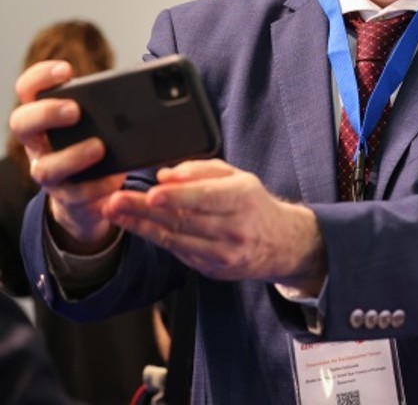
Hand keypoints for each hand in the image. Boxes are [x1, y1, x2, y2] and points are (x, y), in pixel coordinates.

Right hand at [9, 60, 123, 251]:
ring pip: (45, 167)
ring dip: (72, 156)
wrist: (89, 196)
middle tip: (75, 110)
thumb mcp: (100, 121)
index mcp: (45, 117)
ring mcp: (50, 172)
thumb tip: (146, 87)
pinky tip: (115, 180)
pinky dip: (96, 188)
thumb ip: (111, 105)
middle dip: (46, 114)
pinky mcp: (67, 198)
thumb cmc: (97, 144)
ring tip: (99, 147)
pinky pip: (75, 196)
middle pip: (22, 124)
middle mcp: (39, 144)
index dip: (40, 77)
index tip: (66, 70)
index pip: (28, 90)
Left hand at [103, 160, 326, 291]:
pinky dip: (153, 237)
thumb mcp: (238, 177)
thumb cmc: (253, 204)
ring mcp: (222, 252)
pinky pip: (177, 250)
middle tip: (115, 201)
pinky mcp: (211, 268)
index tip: (152, 192)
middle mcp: (234, 228)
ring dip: (141, 225)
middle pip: (183, 219)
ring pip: (175, 238)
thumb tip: (166, 175)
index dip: (178, 196)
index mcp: (243, 198)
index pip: (207, 197)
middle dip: (145, 210)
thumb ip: (202, 170)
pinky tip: (135, 226)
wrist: (279, 243)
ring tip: (114, 212)